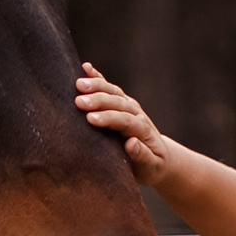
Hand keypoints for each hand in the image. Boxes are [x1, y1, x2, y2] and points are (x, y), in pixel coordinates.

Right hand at [75, 63, 178, 191]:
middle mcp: (136, 113)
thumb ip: (142, 156)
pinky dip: (98, 77)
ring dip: (96, 86)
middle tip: (78, 102)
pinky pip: (109, 88)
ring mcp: (128, 106)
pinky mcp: (120, 103)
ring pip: (113, 92)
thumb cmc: (151, 166)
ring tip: (77, 84)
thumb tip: (131, 143)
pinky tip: (85, 67)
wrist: (158, 158)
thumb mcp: (151, 167)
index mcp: (142, 129)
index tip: (90, 119)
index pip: (125, 121)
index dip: (108, 118)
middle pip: (117, 103)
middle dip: (98, 100)